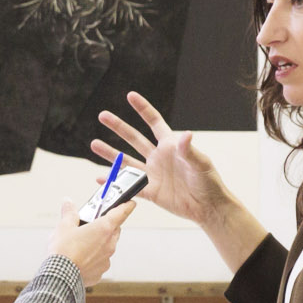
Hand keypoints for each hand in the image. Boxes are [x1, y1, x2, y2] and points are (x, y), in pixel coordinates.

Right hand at [47, 198, 132, 286]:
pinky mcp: (100, 271)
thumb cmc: (64, 251)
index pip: (121, 213)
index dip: (126, 206)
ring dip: (100, 242)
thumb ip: (69, 213)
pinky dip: (94, 258)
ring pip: (108, 246)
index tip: (130, 203)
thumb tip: (68, 203)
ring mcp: (106, 259)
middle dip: (107, 225)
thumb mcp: (63, 226)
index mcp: (104, 228)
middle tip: (95, 223)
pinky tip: (81, 257)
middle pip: (115, 230)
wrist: (60, 276)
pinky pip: (101, 261)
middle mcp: (109, 244)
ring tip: (83, 242)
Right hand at [89, 91, 239, 230]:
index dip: (143, 109)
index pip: (154, 122)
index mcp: (170, 146)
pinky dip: (115, 183)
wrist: (208, 207)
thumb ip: (189, 150)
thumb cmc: (209, 182)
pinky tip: (101, 178)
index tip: (130, 95)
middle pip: (134, 138)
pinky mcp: (151, 192)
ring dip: (110, 153)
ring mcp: (153, 174)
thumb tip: (186, 135)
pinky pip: (129, 186)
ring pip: (126, 162)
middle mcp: (158, 157)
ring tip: (93, 144)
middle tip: (102, 115)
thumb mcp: (200, 163)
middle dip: (118, 127)